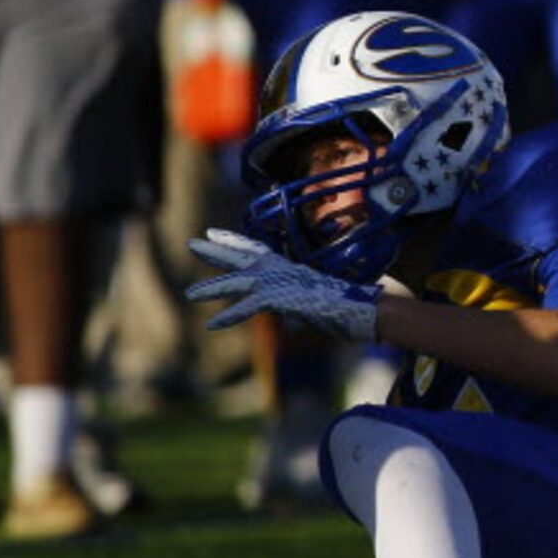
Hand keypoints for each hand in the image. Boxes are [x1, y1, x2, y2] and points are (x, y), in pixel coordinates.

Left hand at [184, 228, 381, 339]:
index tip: (214, 233)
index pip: (259, 252)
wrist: (368, 308)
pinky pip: (251, 306)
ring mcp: (283, 284)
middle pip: (245, 257)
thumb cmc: (351, 305)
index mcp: (291, 271)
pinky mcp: (284, 298)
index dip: (236, 242)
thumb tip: (289, 324)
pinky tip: (212, 324)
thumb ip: (297, 314)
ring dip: (213, 287)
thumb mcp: (316, 310)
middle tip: (192, 242)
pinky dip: (232, 315)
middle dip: (217, 251)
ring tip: (189, 294)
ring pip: (240, 282)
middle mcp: (284, 272)